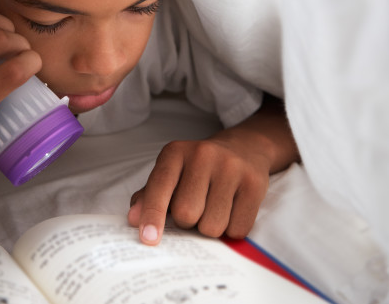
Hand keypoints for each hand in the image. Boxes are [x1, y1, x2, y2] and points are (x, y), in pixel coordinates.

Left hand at [127, 137, 270, 244]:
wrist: (244, 148)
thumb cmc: (198, 168)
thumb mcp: (171, 173)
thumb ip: (149, 195)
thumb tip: (134, 219)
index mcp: (175, 152)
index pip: (160, 187)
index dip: (152, 215)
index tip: (148, 239)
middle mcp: (203, 155)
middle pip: (186, 213)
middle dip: (187, 222)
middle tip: (194, 208)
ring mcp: (231, 168)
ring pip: (212, 226)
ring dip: (209, 228)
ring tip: (213, 208)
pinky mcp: (254, 184)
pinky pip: (237, 229)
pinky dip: (231, 230)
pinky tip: (231, 210)